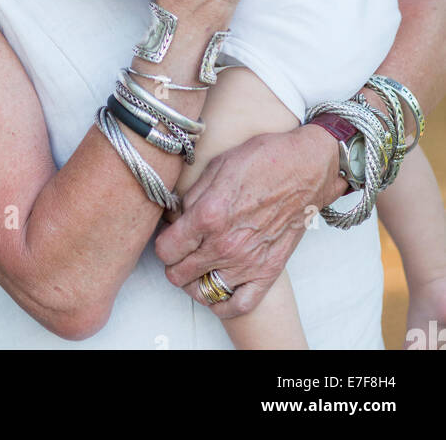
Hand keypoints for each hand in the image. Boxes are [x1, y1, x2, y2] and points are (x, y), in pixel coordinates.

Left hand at [153, 124, 341, 318]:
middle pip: (178, 274)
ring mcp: (247, 263)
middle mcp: (225, 245)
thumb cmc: (262, 160)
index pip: (165, 249)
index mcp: (208, 216)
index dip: (162, 242)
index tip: (168, 235)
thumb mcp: (216, 167)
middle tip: (180, 249)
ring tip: (196, 268)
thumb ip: (192, 197)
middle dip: (173, 262)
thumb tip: (176, 217)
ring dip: (193, 282)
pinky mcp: (268, 272)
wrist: (305, 169)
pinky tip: (218, 289)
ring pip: (202, 293)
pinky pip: (237, 306)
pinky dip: (222, 304)